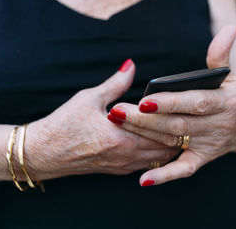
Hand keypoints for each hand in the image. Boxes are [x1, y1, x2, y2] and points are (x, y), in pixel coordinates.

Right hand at [24, 59, 179, 180]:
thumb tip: (130, 65)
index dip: (176, 119)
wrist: (43, 153)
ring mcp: (123, 165)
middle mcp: (126, 155)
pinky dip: (159, 155)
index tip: (187, 108)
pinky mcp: (118, 170)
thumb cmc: (63, 125)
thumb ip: (115, 83)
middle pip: (166, 146)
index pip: (161, 129)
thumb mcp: (89, 98)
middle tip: (192, 119)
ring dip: (171, 145)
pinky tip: (164, 144)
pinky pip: (147, 165)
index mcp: (121, 137)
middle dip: (179, 133)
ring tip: (183, 130)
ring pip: (159, 159)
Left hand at [108, 26, 235, 185]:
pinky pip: (184, 169)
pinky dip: (165, 176)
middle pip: (177, 123)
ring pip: (174, 141)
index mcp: (226, 101)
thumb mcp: (233, 76)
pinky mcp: (204, 158)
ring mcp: (210, 144)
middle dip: (146, 120)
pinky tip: (143, 180)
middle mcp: (218, 125)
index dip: (171, 102)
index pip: (195, 102)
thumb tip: (229, 28)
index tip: (144, 99)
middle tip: (117, 113)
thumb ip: (221, 56)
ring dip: (145, 137)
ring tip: (119, 126)